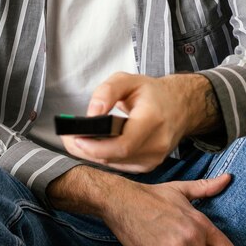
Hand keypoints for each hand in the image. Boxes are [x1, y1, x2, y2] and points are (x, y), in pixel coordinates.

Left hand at [60, 72, 219, 171]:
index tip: (75, 137)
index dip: (96, 145)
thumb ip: (107, 92)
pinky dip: (103, 156)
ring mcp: (154, 158)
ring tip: (74, 139)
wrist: (178, 107)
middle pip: (115, 156)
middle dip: (86, 150)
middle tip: (66, 138)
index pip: (123, 144)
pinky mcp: (149, 165)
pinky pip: (120, 164)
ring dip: (92, 154)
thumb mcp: (127, 80)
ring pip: (115, 163)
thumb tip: (91, 113)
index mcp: (153, 120)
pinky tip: (91, 145)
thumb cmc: (151, 93)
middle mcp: (156, 144)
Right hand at [103, 173, 233, 245]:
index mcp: (199, 223)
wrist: (118, 199)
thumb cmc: (147, 197)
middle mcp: (191, 238)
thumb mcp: (178, 190)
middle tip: (180, 240)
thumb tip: (227, 179)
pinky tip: (158, 245)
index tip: (205, 244)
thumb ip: (205, 188)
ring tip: (168, 242)